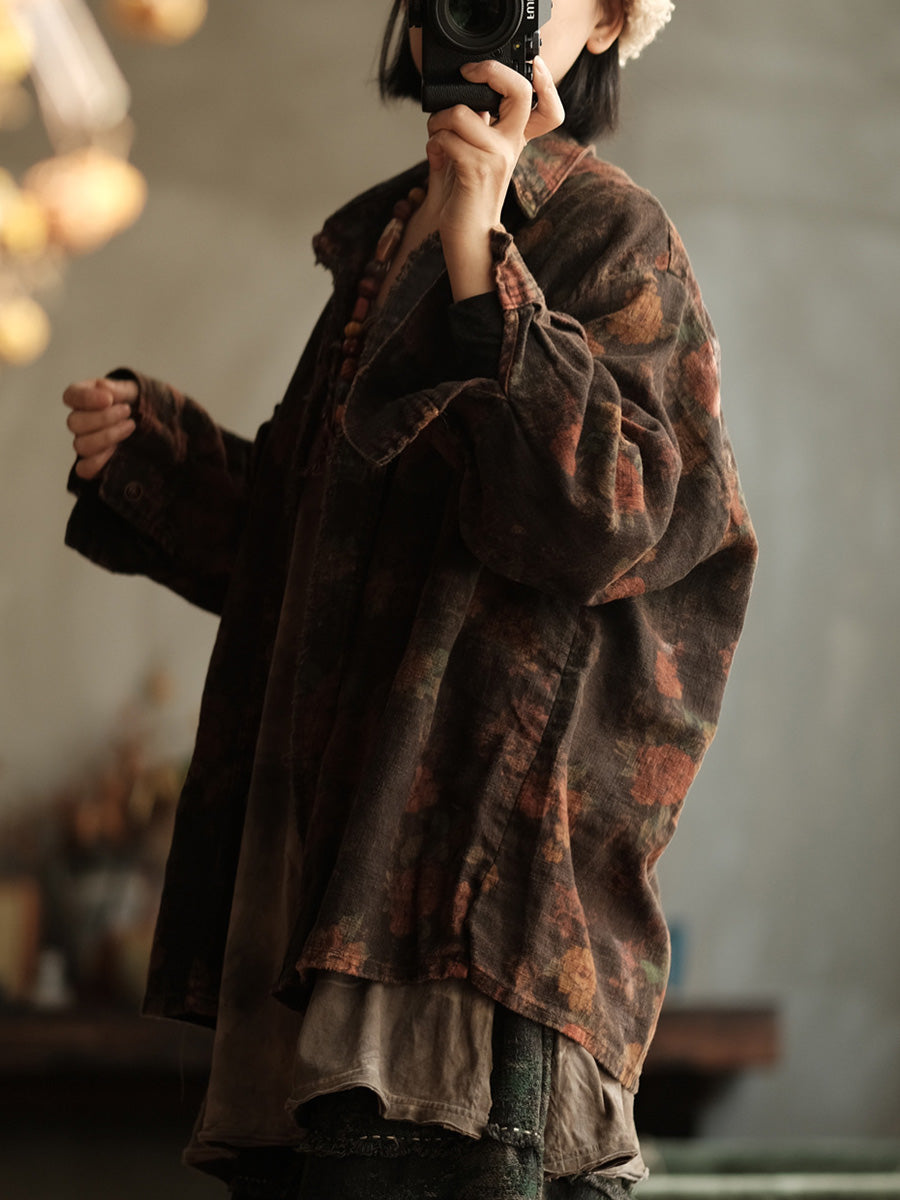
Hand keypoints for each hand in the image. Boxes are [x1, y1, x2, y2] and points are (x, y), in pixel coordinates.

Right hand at [63, 376, 137, 479]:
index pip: (70, 396)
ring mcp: (85, 443)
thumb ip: (119, 388)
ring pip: (81, 445)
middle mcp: (79, 421)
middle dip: (103, 418)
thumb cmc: (135, 404)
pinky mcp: (93, 463)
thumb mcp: (132, 391)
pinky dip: (99, 461)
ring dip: (107, 436)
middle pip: (74, 423)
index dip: (86, 398)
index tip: (109, 399)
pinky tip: (117, 450)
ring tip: (129, 426)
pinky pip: (84, 469)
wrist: (148, 425)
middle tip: (127, 411)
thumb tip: (104, 387)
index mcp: (83, 399)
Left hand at [423, 55, 563, 299]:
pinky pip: (447, 138)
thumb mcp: (473, 156)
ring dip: (438, 122)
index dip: (540, 78)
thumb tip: (461, 99)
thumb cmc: (465, 200)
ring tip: (436, 140)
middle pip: (519, 90)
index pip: (544, 104)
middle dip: (488, 72)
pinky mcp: (476, 170)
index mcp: (514, 141)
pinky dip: (433, 144)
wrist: (468, 240)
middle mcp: (512, 146)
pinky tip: (435, 157)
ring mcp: (497, 157)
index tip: (510, 67)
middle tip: (468, 76)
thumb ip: (473, 127)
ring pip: (461, 113)